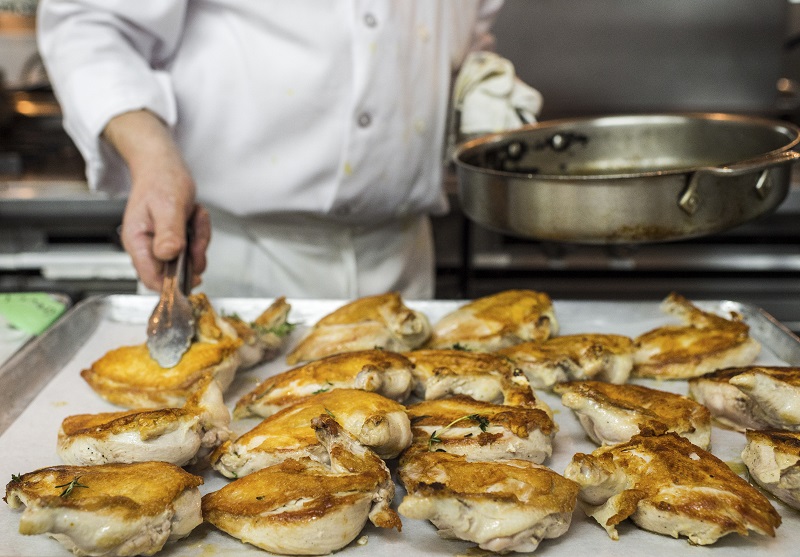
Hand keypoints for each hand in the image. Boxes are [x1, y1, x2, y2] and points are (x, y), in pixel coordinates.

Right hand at [104, 110, 210, 290]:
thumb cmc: (160, 180)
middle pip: (174, 272)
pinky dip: (199, 231)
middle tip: (196, 233)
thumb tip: (168, 255)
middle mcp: (148, 247)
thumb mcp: (168, 206)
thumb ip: (168, 232)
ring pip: (188, 259)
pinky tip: (195, 214)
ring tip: (194, 215)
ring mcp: (161, 244)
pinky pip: (194, 246)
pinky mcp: (173, 239)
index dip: (172, 285)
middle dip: (193, 254)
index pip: (151, 279)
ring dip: (199, 239)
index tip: (194, 279)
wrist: (163, 164)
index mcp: (137, 242)